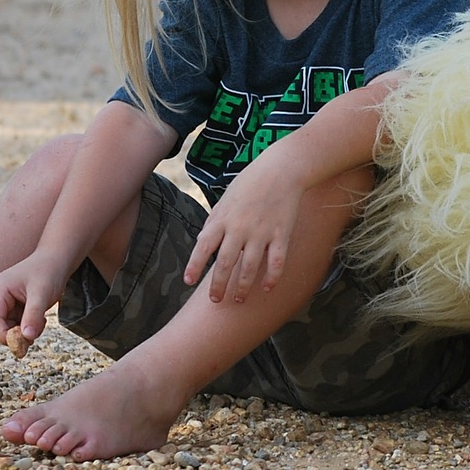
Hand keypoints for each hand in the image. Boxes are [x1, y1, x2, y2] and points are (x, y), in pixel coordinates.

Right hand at [0, 253, 66, 350]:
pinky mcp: (9, 308)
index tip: (26, 342)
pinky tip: (39, 319)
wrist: (54, 262)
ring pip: (5, 330)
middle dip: (15, 336)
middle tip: (35, 335)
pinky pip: (13, 327)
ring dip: (23, 332)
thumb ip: (33, 315)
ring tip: (41, 321)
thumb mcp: (42, 294)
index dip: (7, 336)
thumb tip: (27, 338)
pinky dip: (26, 328)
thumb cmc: (47, 272)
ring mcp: (0, 303)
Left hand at [185, 156, 302, 302]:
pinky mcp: (281, 234)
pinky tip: (266, 288)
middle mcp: (240, 227)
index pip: (204, 246)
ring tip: (238, 300)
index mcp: (223, 218)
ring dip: (242, 287)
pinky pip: (276, 261)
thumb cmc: (250, 182)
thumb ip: (213, 221)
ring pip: (249, 267)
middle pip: (225, 263)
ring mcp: (262, 232)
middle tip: (215, 300)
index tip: (188, 281)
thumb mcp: (225, 199)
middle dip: (218, 285)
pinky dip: (272, 277)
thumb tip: (201, 242)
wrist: (281, 169)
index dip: (195, 265)